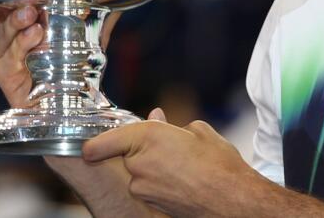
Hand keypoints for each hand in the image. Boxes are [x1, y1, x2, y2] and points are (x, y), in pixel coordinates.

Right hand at [0, 0, 119, 107]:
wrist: (77, 94)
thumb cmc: (76, 53)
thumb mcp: (88, 15)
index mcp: (15, 11)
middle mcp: (4, 30)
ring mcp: (3, 52)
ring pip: (3, 30)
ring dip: (16, 21)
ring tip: (30, 13)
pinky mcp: (7, 73)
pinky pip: (13, 54)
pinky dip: (25, 44)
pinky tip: (37, 36)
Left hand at [82, 109, 271, 216]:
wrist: (232, 199)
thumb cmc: (219, 164)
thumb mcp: (199, 131)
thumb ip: (170, 126)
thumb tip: (157, 119)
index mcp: (148, 137)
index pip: (102, 143)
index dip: (94, 144)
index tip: (91, 146)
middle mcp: (139, 164)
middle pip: (127, 154)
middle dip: (142, 150)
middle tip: (167, 147)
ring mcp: (143, 187)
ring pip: (138, 172)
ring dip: (152, 167)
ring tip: (182, 165)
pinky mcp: (151, 203)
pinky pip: (148, 186)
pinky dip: (160, 181)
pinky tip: (183, 178)